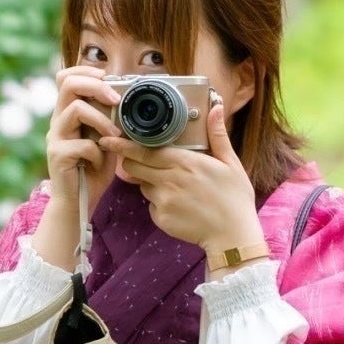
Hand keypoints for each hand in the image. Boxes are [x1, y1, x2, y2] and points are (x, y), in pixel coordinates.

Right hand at [29, 65, 120, 268]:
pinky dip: (97, 152)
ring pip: (76, 109)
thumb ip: (109, 119)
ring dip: (102, 120)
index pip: (65, 77)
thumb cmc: (93, 170)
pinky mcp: (58, 155)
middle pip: (66, 83)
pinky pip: (82, 143)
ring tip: (114, 135)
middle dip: (96, 86)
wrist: (79, 202)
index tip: (106, 78)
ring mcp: (55, 137)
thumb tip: (127, 99)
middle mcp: (58, 121)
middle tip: (116, 100)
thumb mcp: (105, 139)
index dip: (85, 70)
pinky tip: (99, 162)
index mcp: (68, 113)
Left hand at [106, 101, 265, 259]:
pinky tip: (179, 206)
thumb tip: (215, 107)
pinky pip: (151, 205)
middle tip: (138, 160)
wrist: (233, 236)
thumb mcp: (231, 163)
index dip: (125, 145)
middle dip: (131, 162)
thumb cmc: (235, 198)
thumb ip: (218, 135)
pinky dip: (159, 203)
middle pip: (134, 166)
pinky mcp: (161, 218)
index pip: (145, 151)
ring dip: (150, 182)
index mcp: (185, 162)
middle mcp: (170, 180)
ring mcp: (163, 200)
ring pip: (143, 185)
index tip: (109, 140)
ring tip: (176, 188)